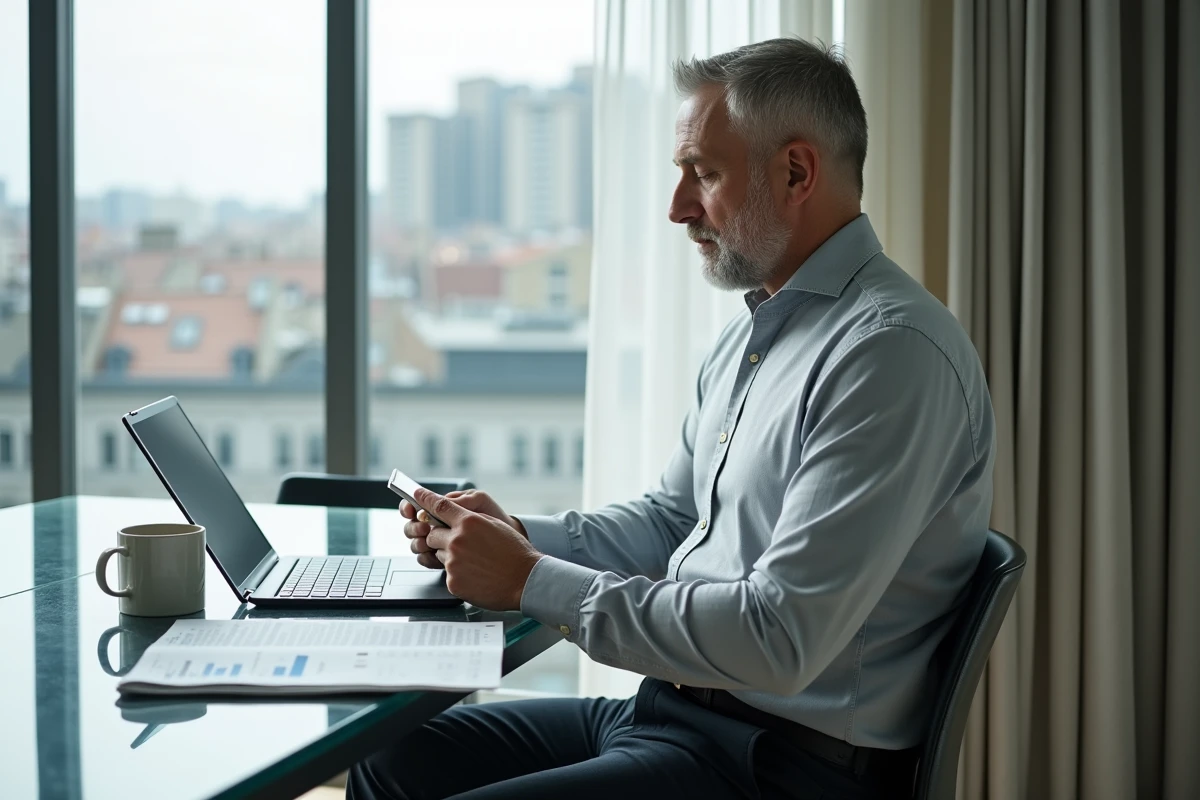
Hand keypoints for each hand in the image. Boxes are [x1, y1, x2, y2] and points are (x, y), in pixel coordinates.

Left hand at [415, 486, 541, 610]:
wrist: (525, 580)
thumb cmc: (514, 552)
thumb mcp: (494, 525)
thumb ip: (470, 519)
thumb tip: (454, 516)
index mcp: (469, 522)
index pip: (439, 506)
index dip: (424, 499)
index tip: (416, 494)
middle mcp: (457, 540)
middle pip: (433, 534)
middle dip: (441, 538)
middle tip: (461, 544)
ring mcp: (453, 562)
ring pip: (439, 555)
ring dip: (451, 557)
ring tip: (474, 562)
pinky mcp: (453, 581)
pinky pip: (448, 574)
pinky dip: (458, 574)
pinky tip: (476, 575)